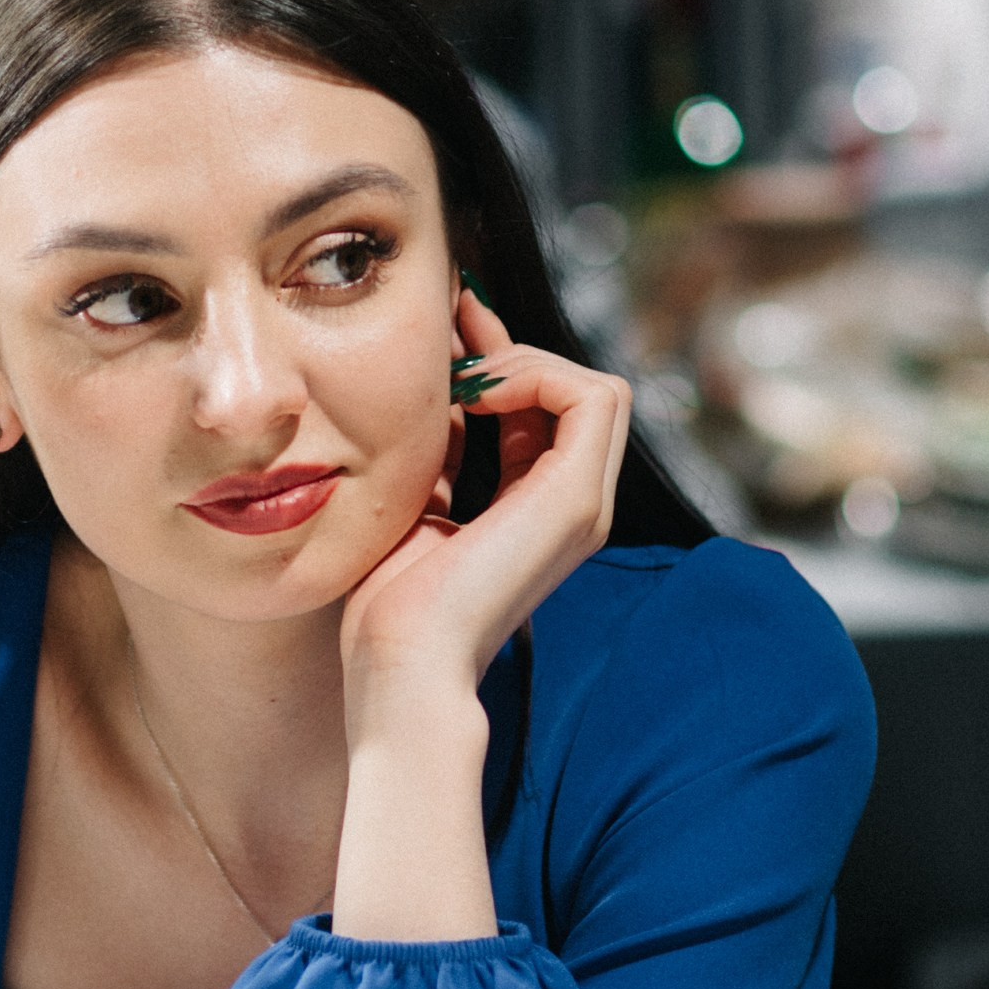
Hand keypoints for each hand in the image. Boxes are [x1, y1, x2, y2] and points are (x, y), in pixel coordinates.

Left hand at [339, 284, 630, 728]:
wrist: (401, 663)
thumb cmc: (392, 603)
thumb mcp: (417, 501)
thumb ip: (439, 449)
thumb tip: (437, 384)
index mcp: (540, 511)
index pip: (544, 411)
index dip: (503, 359)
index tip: (452, 325)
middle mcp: (576, 507)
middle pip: (578, 393)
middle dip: (515, 348)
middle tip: (454, 326)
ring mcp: (585, 504)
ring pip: (596, 389)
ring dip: (526, 362)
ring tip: (461, 377)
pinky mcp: (577, 499)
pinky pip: (590, 396)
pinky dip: (535, 375)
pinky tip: (474, 393)